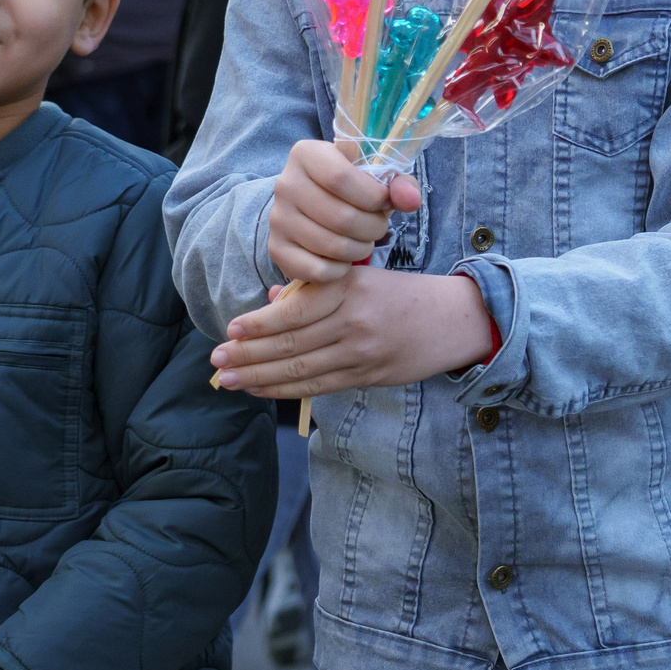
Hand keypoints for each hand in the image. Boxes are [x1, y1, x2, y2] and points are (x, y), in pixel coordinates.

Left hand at [212, 269, 492, 399]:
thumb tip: (270, 301)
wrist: (454, 319)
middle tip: (216, 359)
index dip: (260, 324)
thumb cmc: (401, 294)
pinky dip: (285, 390)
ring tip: (227, 380)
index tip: (231, 328)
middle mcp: (354, 321)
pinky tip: (260, 389)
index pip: (295, 311)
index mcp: (349, 289)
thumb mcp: (360, 279)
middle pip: (291, 344)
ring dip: (258, 377)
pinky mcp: (367, 376)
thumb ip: (315, 291)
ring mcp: (361, 353)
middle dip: (248, 354)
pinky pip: (318, 387)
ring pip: (301, 370)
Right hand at [266, 139, 423, 286]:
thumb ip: (399, 184)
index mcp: (306, 154)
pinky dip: (340, 270)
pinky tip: (344, 258)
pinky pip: (318, 270)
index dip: (373, 197)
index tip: (385, 203)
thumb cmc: (351, 188)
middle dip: (373, 228)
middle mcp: (285, 184)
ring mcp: (278, 218)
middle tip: (378, 227)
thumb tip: (410, 200)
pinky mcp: (277, 249)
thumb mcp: (375, 177)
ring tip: (363, 240)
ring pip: (332, 246)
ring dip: (360, 249)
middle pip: (341, 217)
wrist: (316, 205)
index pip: (342, 178)